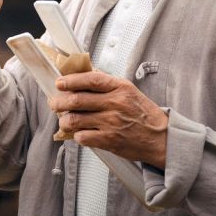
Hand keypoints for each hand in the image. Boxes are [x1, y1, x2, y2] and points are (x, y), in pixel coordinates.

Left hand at [49, 71, 168, 168]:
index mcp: (119, 88)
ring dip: (64, 120)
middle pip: (77, 100)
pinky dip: (76, 135)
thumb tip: (84, 74)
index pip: (90, 79)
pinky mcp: (109, 141)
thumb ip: (107, 83)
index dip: (71, 80)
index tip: (59, 83)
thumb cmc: (143, 113)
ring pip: (75, 119)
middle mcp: (114, 104)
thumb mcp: (128, 90)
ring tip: (64, 120)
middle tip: (55, 103)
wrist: (160, 138)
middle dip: (60, 102)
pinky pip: (83, 137)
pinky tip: (78, 133)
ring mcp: (111, 123)